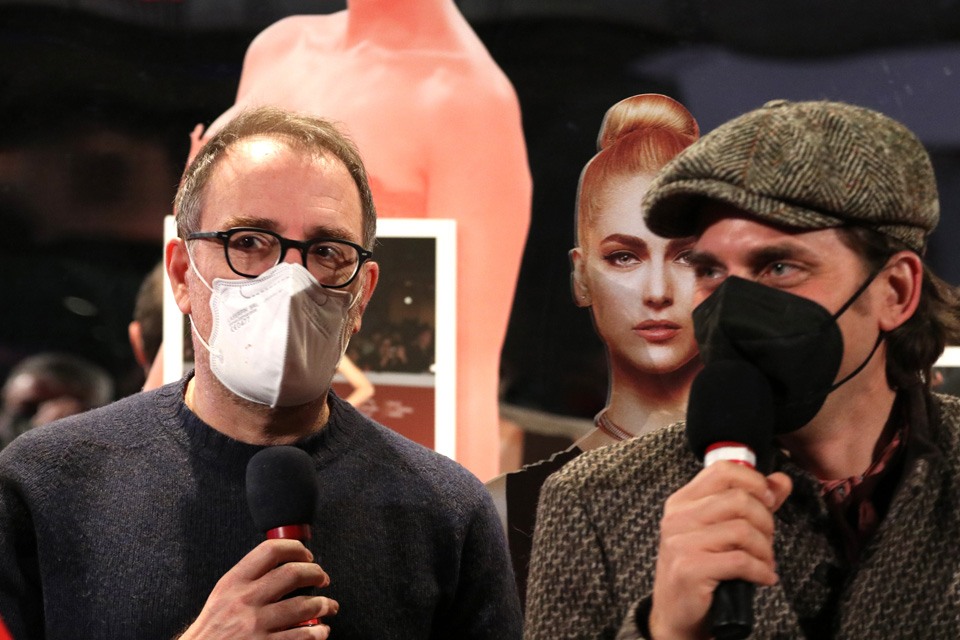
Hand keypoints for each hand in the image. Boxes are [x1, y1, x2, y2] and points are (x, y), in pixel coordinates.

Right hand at [178, 539, 337, 639]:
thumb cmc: (212, 628)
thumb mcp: (223, 595)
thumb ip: (248, 579)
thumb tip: (282, 564)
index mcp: (234, 582)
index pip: (270, 550)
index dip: (296, 548)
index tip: (307, 555)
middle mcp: (245, 600)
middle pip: (293, 573)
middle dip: (316, 573)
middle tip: (323, 578)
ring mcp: (255, 625)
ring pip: (303, 606)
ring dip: (323, 604)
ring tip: (328, 605)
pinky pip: (301, 635)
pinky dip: (318, 632)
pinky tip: (321, 630)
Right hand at [648, 462, 791, 639]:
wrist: (676, 612)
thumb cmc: (701, 568)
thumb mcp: (722, 530)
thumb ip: (752, 502)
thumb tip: (781, 480)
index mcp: (682, 501)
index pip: (723, 470)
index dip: (754, 482)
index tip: (769, 501)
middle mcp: (677, 517)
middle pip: (739, 500)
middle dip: (766, 522)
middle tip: (767, 541)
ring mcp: (681, 542)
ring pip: (743, 530)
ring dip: (765, 550)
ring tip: (765, 562)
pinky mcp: (690, 568)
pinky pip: (741, 561)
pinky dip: (761, 571)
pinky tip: (763, 577)